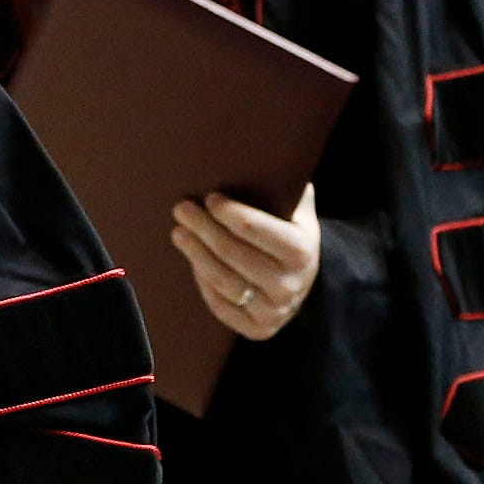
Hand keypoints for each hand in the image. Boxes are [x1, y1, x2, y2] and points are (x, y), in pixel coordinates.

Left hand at [172, 184, 321, 340]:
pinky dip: (202, 281)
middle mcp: (289, 285)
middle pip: (231, 252)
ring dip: (194, 253)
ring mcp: (273, 311)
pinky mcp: (257, 329)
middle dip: (202, 227)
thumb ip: (282, 186)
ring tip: (179, 232)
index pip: (252, 228)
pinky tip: (193, 260)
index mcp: (301, 251)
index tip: (209, 197)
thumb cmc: (292, 234)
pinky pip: (219, 304)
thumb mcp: (297, 210)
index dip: (226, 212)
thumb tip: (256, 155)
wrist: (304, 281)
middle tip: (181, 209)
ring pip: (221, 280)